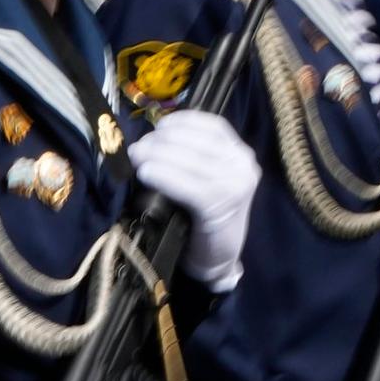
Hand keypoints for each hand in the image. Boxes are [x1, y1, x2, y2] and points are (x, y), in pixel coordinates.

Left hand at [132, 109, 260, 291]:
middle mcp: (244, 166)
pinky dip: (165, 177)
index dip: (184, 121)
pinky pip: (190, 186)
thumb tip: (151, 138)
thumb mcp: (206, 180)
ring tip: (135, 158)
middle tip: (136, 148)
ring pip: (192, 161)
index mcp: (241, 155)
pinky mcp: (222, 207)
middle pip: (199, 141)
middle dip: (163, 141)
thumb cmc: (204, 217)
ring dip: (158, 155)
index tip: (158, 125)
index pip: (214, 126)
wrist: (217, 258)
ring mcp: (236, 186)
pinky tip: (146, 174)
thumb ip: (191, 158)